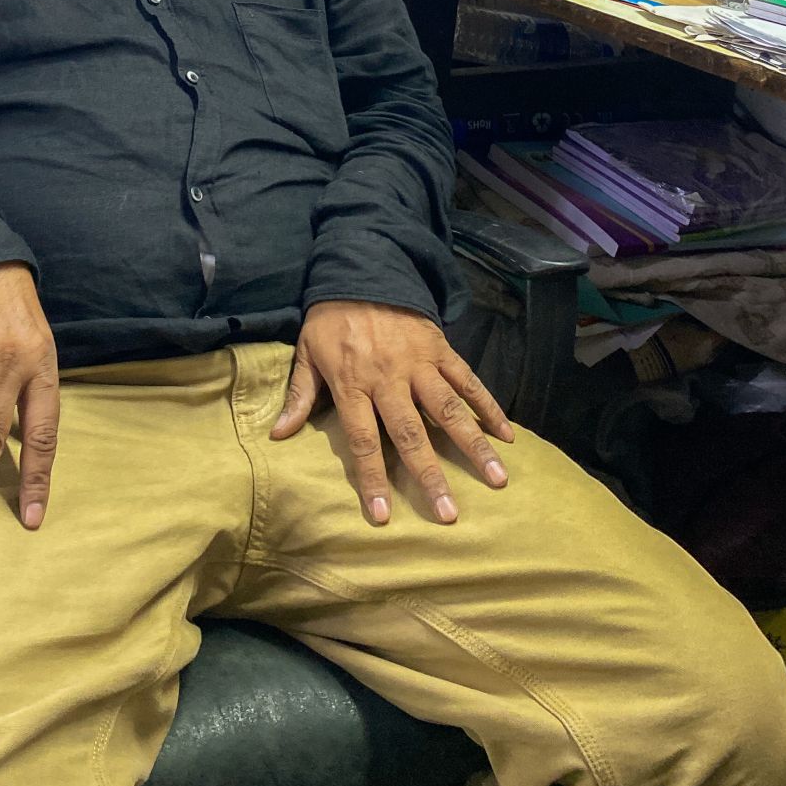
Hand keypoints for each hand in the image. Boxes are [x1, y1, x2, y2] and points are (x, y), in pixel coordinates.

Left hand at [270, 301, 512, 524]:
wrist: (360, 269)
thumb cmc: (330, 319)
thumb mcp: (307, 353)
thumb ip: (298, 395)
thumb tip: (277, 436)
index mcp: (353, 383)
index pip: (363, 440)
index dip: (372, 478)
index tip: (382, 516)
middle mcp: (388, 377)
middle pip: (411, 433)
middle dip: (430, 475)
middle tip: (449, 514)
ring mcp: (419, 363)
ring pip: (448, 409)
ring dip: (474, 445)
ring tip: (497, 479)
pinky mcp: (440, 348)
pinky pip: (467, 380)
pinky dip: (488, 405)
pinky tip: (507, 434)